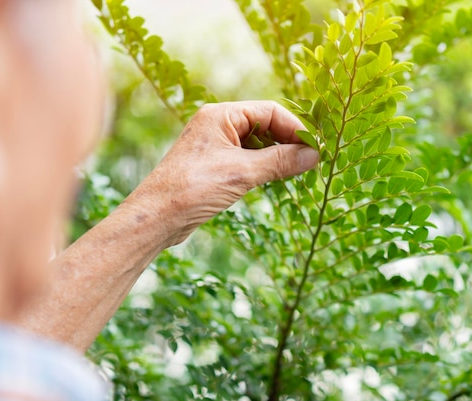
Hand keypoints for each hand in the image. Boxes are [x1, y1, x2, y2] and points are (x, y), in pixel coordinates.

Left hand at [125, 101, 319, 245]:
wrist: (157, 217)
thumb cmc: (193, 188)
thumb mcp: (242, 173)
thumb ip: (280, 161)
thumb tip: (314, 155)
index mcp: (220, 115)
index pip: (269, 111)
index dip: (295, 128)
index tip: (315, 149)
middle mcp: (217, 125)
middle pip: (265, 125)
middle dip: (288, 142)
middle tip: (311, 161)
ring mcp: (215, 146)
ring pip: (257, 144)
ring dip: (278, 156)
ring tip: (299, 171)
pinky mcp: (214, 166)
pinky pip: (247, 160)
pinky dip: (264, 167)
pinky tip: (277, 179)